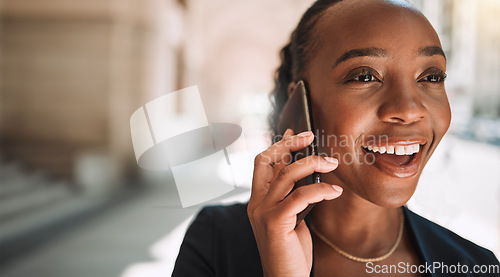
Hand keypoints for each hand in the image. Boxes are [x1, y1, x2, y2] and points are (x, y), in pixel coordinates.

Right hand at [247, 129, 342, 276]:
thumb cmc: (290, 252)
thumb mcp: (291, 219)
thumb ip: (293, 197)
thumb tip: (308, 175)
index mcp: (258, 201)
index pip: (263, 163)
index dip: (279, 145)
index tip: (295, 134)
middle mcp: (257, 203)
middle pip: (268, 160)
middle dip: (289, 143)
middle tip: (311, 136)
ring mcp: (263, 212)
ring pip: (287, 174)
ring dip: (313, 163)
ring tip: (333, 164)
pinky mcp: (276, 222)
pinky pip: (301, 195)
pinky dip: (321, 189)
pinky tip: (335, 191)